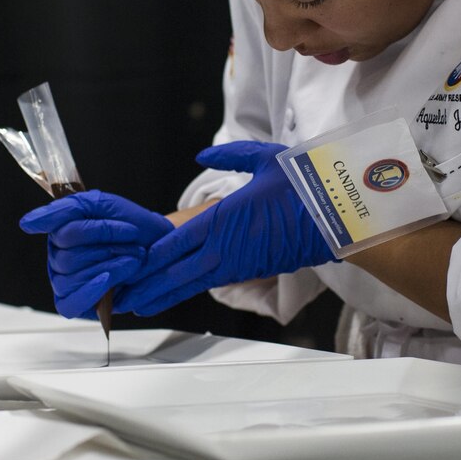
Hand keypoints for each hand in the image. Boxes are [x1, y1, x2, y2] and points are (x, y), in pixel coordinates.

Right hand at [19, 190, 173, 318]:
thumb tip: (27, 223)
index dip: (100, 231)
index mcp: (59, 233)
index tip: (128, 227)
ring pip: (71, 278)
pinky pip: (69, 304)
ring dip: (109, 267)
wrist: (157, 247)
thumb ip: (64, 209)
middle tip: (132, 246)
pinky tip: (107, 281)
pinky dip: (89, 293)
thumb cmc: (129, 225)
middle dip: (108, 250)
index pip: (65, 233)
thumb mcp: (100, 205)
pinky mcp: (75, 304)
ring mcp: (65, 283)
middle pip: (69, 258)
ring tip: (132, 261)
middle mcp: (58, 258)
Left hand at [114, 141, 336, 315]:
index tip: (123, 265)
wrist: (342, 217)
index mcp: (223, 219)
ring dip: (162, 293)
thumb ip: (230, 157)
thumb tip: (203, 156)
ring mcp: (238, 262)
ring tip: (137, 303)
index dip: (146, 257)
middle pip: (176, 271)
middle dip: (145, 285)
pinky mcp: (249, 268)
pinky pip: (210, 281)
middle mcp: (225, 247)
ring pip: (191, 282)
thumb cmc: (305, 184)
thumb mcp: (264, 159)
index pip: (175, 243)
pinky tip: (173, 293)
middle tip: (118, 297)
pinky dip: (187, 288)